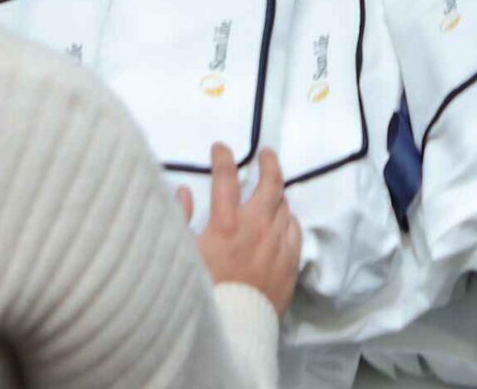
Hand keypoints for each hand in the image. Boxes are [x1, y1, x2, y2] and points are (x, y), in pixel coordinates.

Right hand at [179, 144, 301, 314]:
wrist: (229, 327)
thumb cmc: (201, 291)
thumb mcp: (182, 254)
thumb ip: (180, 218)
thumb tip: (182, 190)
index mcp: (225, 224)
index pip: (226, 177)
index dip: (223, 157)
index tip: (220, 149)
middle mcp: (255, 228)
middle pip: (270, 184)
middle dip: (268, 163)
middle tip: (266, 155)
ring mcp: (276, 245)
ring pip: (285, 206)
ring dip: (278, 194)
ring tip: (272, 191)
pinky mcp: (289, 263)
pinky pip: (296, 231)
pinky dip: (289, 221)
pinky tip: (284, 221)